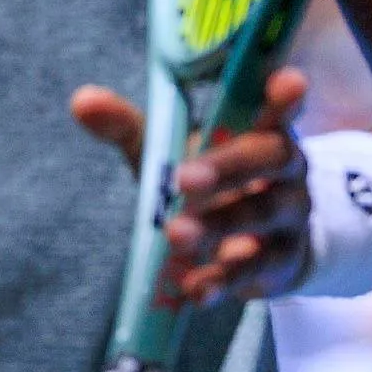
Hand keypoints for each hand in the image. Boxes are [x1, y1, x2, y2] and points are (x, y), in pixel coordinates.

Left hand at [69, 69, 311, 307]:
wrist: (254, 250)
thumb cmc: (208, 184)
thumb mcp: (168, 153)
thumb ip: (128, 126)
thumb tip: (82, 100)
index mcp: (261, 130)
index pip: (278, 106)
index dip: (284, 96)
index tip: (287, 82)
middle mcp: (285, 169)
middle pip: (270, 158)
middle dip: (229, 166)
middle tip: (184, 180)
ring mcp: (289, 217)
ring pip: (261, 215)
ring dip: (219, 225)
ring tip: (175, 234)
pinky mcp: (280, 264)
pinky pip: (253, 270)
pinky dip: (222, 280)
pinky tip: (194, 289)